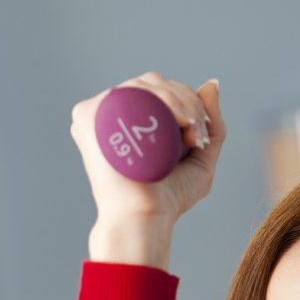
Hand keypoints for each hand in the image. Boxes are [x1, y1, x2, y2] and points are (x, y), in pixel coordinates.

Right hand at [70, 73, 225, 269]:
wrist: (144, 216)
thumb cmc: (168, 198)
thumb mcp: (199, 158)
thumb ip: (210, 121)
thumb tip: (211, 83)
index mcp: (130, 121)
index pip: (161, 91)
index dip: (189, 104)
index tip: (201, 137)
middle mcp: (111, 114)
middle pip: (154, 82)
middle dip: (187, 103)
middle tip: (197, 138)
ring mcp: (98, 113)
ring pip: (144, 84)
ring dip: (178, 102)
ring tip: (189, 133)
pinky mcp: (89, 115)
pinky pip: (127, 91)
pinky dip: (158, 99)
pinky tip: (174, 122)